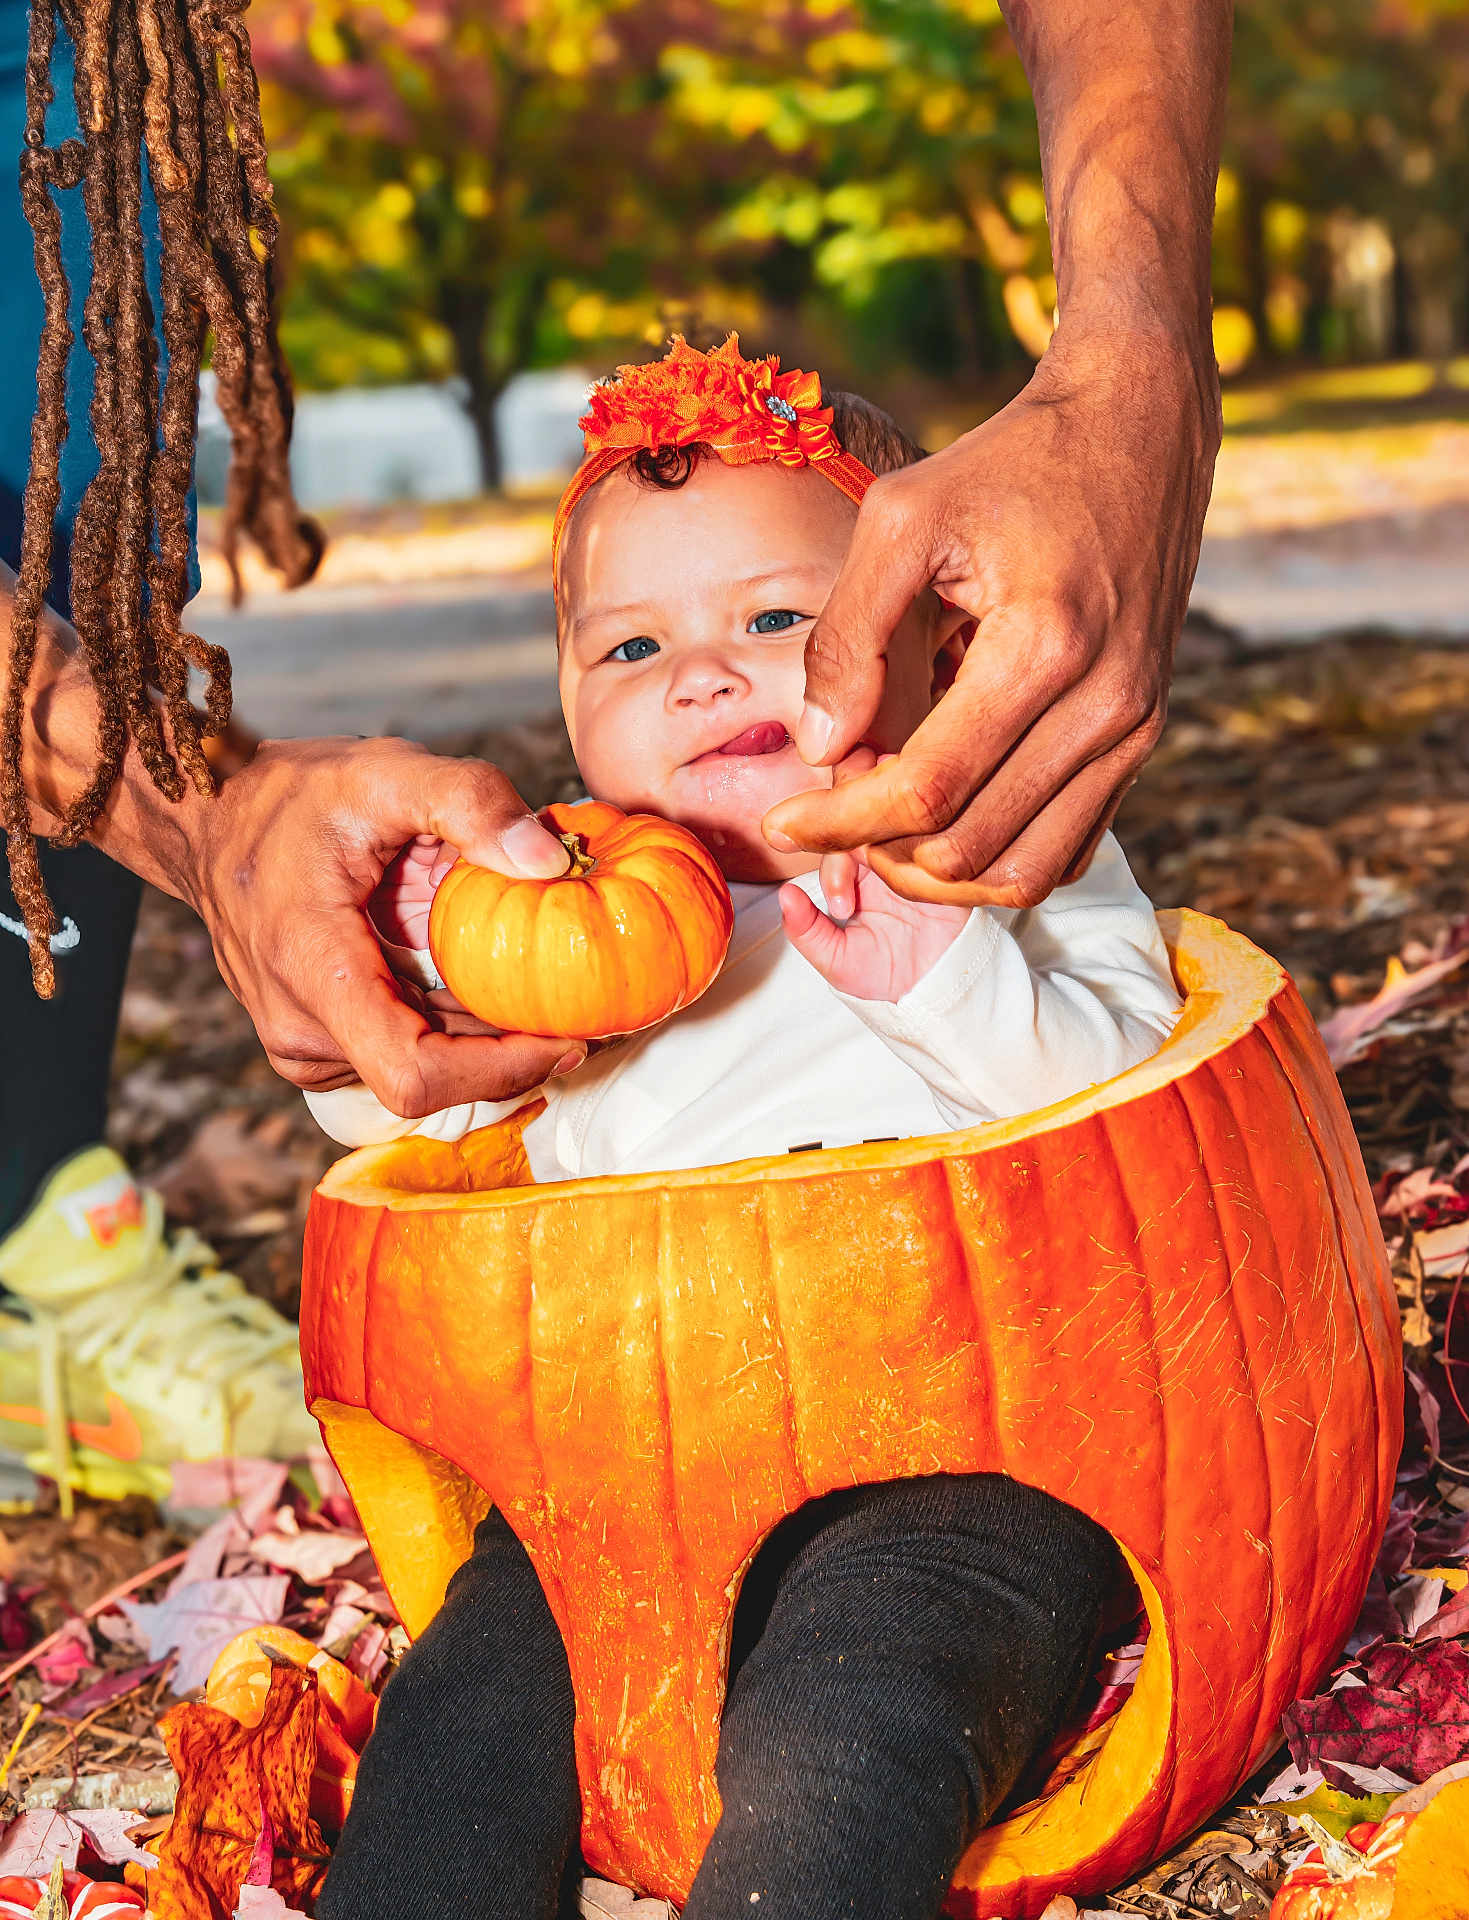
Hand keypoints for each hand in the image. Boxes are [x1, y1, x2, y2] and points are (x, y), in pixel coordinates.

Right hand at [159, 736, 582, 1115]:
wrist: (208, 819)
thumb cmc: (294, 795)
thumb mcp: (385, 772)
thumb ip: (471, 802)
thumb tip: (548, 861)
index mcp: (312, 971)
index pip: (415, 1074)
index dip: (500, 1071)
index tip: (566, 1038)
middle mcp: (299, 1028)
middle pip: (431, 1083)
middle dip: (512, 1056)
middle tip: (584, 1012)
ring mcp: (301, 1045)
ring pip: (419, 1074)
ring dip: (485, 1044)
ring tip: (547, 995)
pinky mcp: (313, 1044)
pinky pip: (397, 1055)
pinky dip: (451, 1032)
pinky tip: (486, 987)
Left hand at [762, 329, 1220, 908]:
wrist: (1138, 427)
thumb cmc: (1011, 463)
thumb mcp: (902, 518)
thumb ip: (848, 635)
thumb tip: (820, 748)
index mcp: (1044, 645)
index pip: (926, 788)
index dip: (840, 822)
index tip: (782, 819)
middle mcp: (1105, 703)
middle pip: (967, 844)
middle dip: (880, 843)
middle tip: (835, 796)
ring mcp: (1134, 728)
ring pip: (1020, 871)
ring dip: (937, 867)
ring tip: (882, 819)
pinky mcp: (1142, 738)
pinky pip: (1065, 850)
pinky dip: (995, 855)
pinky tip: (943, 814)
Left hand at [780, 848, 969, 1001]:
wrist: (935, 992)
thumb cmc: (884, 977)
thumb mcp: (835, 959)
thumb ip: (805, 930)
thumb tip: (784, 893)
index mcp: (855, 878)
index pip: (836, 846)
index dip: (833, 869)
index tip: (840, 909)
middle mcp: (883, 864)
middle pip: (862, 830)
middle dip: (848, 863)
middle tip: (848, 906)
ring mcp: (913, 862)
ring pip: (895, 830)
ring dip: (884, 859)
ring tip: (886, 897)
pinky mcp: (943, 869)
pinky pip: (932, 843)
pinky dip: (920, 858)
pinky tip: (915, 891)